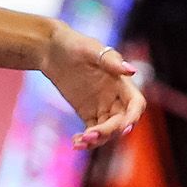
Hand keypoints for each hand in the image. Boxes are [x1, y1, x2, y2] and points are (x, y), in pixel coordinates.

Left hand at [41, 24, 144, 149]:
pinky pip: (92, 131)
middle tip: (89, 136)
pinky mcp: (87, 112)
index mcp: (120, 82)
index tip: (123, 129)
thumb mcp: (90, 50)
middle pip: (120, 122)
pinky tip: (75, 143)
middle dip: (108, 131)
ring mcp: (102, 106)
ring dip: (97, 140)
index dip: (133, 117)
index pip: (135, 104)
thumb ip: (111, 61)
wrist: (50, 49)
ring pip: (107, 131)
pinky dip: (86, 140)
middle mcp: (115, 96)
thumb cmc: (73, 44)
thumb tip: (132, 71)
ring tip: (79, 142)